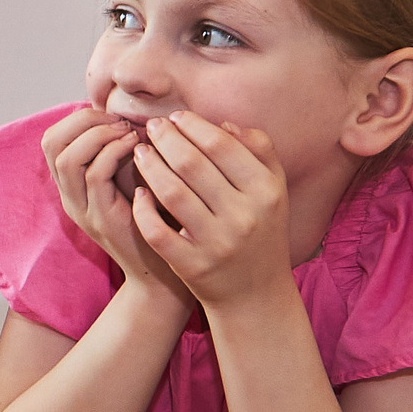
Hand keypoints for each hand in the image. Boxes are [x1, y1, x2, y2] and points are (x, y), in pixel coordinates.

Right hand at [42, 105, 189, 307]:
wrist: (164, 271)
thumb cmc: (157, 221)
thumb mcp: (134, 179)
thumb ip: (123, 153)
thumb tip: (130, 114)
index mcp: (72, 186)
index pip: (52, 139)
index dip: (78, 118)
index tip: (112, 118)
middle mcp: (70, 196)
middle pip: (51, 143)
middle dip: (84, 121)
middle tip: (118, 121)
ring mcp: (81, 209)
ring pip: (67, 157)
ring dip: (99, 135)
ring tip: (127, 133)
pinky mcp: (100, 218)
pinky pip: (94, 174)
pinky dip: (114, 152)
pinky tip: (137, 148)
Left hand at [127, 112, 291, 308]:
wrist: (256, 294)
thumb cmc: (261, 231)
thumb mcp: (273, 191)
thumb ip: (259, 151)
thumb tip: (224, 123)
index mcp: (267, 191)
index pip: (221, 146)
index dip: (193, 126)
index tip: (175, 117)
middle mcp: (244, 216)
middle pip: (192, 165)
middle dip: (166, 140)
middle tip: (152, 128)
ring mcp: (217, 243)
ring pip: (171, 193)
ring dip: (150, 167)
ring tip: (140, 152)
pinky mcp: (192, 265)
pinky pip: (157, 231)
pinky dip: (144, 209)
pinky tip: (139, 192)